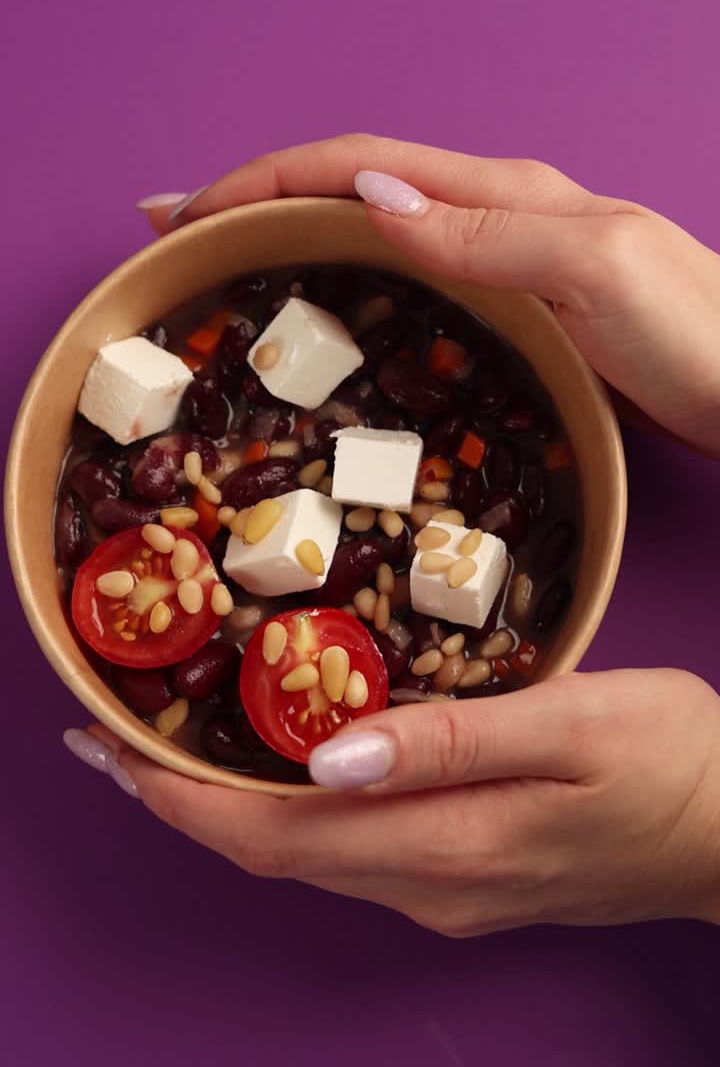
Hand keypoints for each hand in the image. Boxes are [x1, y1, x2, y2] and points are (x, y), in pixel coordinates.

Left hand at [77, 667, 719, 933]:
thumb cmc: (668, 759)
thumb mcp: (572, 723)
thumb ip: (451, 741)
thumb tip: (328, 757)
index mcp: (444, 845)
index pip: (272, 836)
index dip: (177, 798)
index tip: (106, 747)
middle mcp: (428, 885)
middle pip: (272, 852)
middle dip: (180, 799)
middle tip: (116, 731)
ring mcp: (446, 890)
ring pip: (306, 854)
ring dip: (229, 804)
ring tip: (176, 737)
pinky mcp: (467, 876)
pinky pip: (348, 847)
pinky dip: (290, 807)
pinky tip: (284, 758)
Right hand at [140, 134, 719, 452]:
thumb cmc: (695, 330)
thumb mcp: (593, 266)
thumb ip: (486, 231)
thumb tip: (368, 196)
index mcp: (500, 192)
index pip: (355, 165)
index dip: (263, 179)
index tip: (185, 209)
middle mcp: (494, 214)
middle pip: (352, 186)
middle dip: (259, 199)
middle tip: (183, 233)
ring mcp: (504, 260)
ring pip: (374, 229)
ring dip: (295, 234)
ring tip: (231, 265)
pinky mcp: (515, 307)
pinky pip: (408, 278)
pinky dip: (346, 279)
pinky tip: (329, 309)